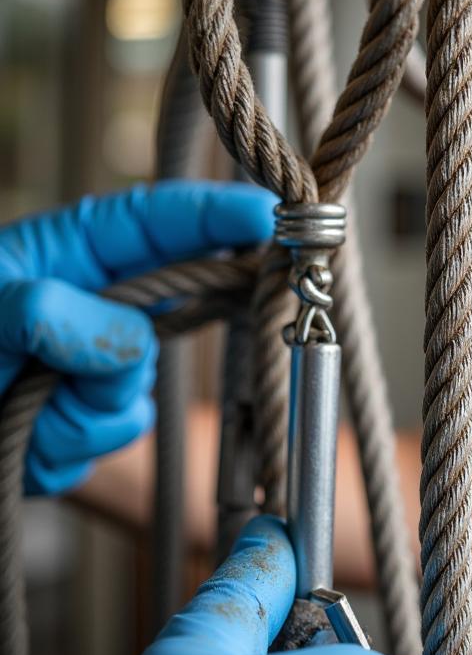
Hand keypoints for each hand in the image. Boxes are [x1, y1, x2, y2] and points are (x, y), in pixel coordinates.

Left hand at [0, 182, 275, 493]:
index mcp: (61, 256)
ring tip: (19, 405)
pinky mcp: (83, 423)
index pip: (149, 223)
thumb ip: (48, 314)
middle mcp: (85, 308)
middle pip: (167, 301)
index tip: (263, 214)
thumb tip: (129, 338)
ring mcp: (87, 368)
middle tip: (143, 332)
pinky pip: (114, 431)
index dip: (210, 214)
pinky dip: (68, 440)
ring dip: (84, 400)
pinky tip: (24, 437)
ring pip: (137, 381)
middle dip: (156, 324)